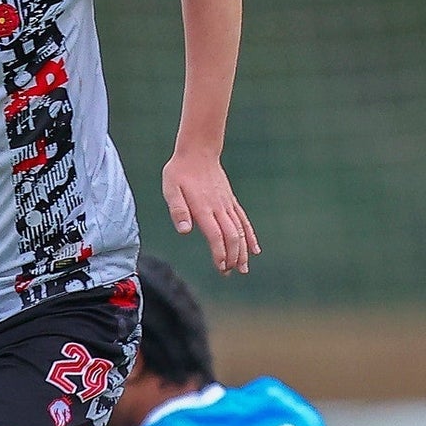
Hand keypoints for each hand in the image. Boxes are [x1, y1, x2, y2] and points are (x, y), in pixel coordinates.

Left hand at [161, 151, 259, 274]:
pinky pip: (243, 220)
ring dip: (243, 251)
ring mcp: (227, 205)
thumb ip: (178, 210)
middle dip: (233, 257)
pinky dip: (250, 236)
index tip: (221, 268)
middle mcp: (219, 208)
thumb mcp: (171, 189)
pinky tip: (254, 249)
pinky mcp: (230, 201)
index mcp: (203, 208)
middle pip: (232, 236)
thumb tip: (185, 230)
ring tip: (244, 268)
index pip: (216, 236)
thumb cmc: (180, 172)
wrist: (197, 152)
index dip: (220, 253)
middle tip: (230, 273)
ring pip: (240, 231)